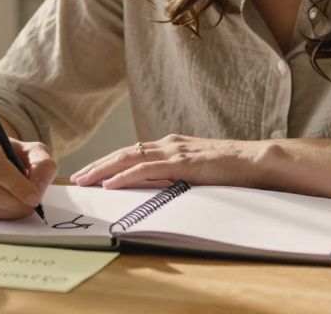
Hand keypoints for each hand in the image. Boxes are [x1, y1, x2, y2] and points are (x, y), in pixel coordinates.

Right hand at [0, 119, 56, 219]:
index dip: (15, 184)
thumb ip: (42, 164)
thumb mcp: (32, 151)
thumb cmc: (12, 153)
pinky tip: (9, 208)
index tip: (34, 197)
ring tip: (23, 207)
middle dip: (13, 202)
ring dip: (8, 211)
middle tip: (31, 207)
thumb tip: (38, 187)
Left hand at [69, 134, 263, 189]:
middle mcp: (167, 144)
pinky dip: (125, 176)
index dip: (108, 163)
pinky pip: (147, 170)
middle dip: (97, 165)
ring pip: (129, 159)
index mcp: (170, 146)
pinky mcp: (181, 163)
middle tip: (76, 178)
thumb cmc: (230, 169)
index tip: (89, 173)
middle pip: (123, 154)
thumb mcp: (196, 171)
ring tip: (84, 180)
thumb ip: (176, 175)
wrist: (255, 160)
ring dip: (103, 170)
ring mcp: (173, 151)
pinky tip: (110, 184)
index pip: (131, 154)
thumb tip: (155, 187)